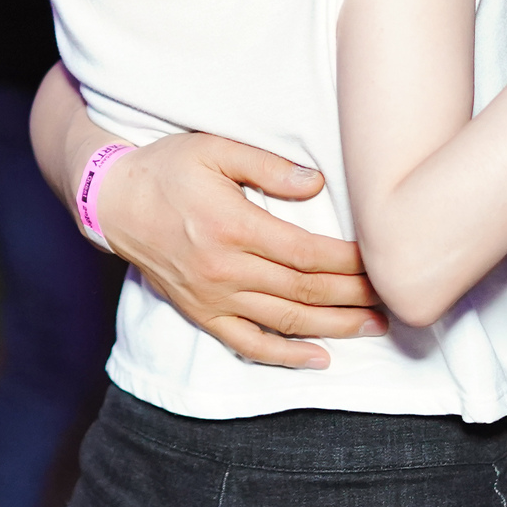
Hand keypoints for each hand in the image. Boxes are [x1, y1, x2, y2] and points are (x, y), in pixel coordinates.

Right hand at [89, 133, 385, 367]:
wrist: (113, 202)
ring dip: (336, 327)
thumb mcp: (214, 148)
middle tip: (394, 295)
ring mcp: (213, 296)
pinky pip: (248, 343)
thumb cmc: (167, 168)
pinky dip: (285, 356)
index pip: (307, 254)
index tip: (381, 258)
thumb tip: (316, 185)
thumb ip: (267, 165)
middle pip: (306, 291)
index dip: (350, 262)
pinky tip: (320, 359)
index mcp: (233, 226)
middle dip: (356, 295)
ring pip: (286, 321)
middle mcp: (225, 268)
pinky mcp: (202, 313)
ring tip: (375, 326)